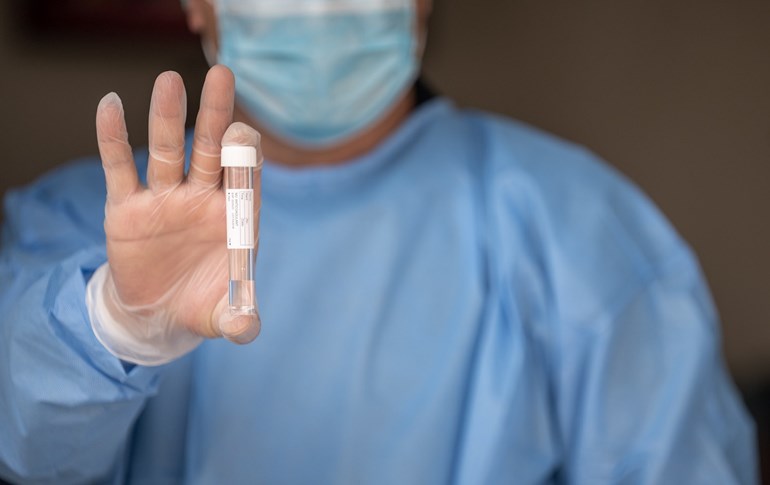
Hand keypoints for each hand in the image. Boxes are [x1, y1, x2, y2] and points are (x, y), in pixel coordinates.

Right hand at [94, 66, 260, 359]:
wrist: (158, 314)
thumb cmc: (199, 304)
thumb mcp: (220, 316)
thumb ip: (239, 319)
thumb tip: (248, 328)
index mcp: (234, 216)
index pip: (245, 175)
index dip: (246, 156)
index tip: (245, 136)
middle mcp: (202, 198)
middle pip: (210, 149)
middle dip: (216, 115)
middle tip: (221, 76)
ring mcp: (165, 198)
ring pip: (168, 150)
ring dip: (169, 118)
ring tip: (168, 80)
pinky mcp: (127, 207)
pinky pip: (120, 168)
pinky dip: (113, 139)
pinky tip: (111, 106)